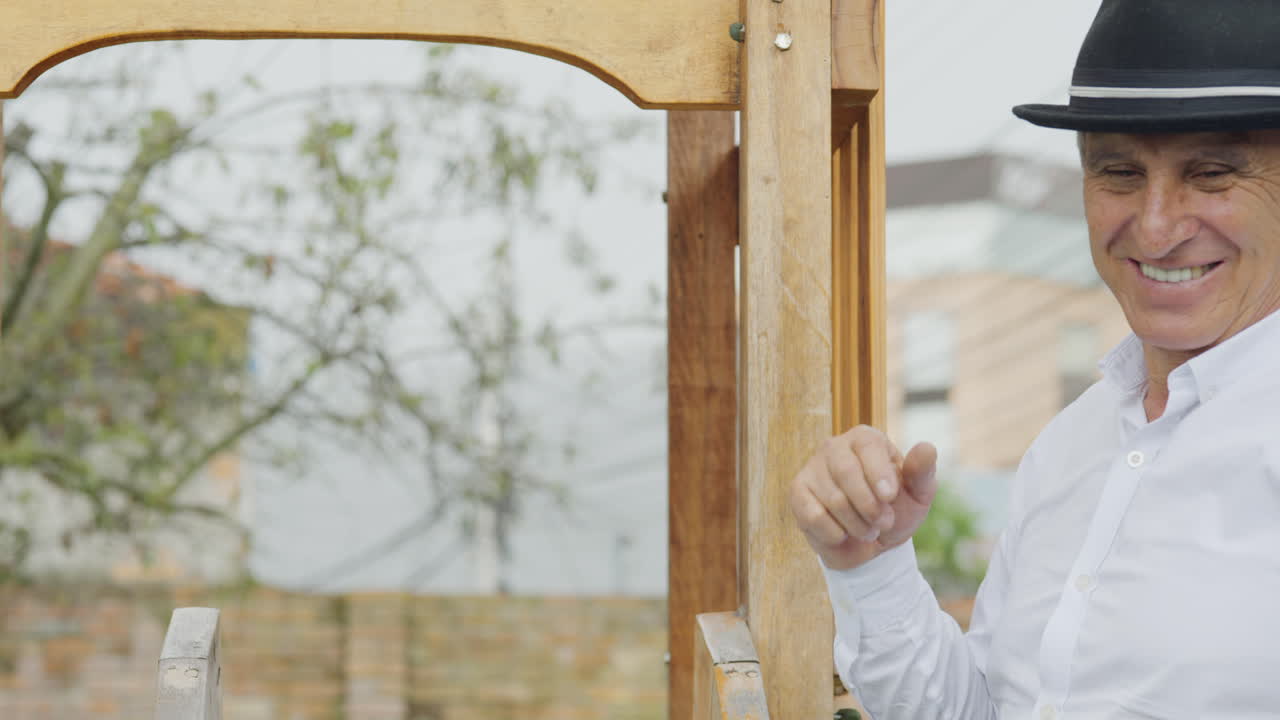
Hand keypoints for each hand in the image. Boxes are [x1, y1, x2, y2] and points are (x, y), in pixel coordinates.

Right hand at [789, 425, 937, 570]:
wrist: (870, 544)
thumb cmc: (895, 511)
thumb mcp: (917, 496)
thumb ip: (922, 472)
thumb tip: (927, 448)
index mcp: (865, 439)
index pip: (867, 446)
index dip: (879, 473)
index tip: (890, 497)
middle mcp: (835, 447)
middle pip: (846, 471)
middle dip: (869, 505)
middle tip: (884, 522)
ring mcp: (812, 469)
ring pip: (833, 499)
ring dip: (857, 524)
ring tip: (867, 529)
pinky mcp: (797, 493)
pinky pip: (814, 516)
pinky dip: (835, 533)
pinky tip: (842, 533)